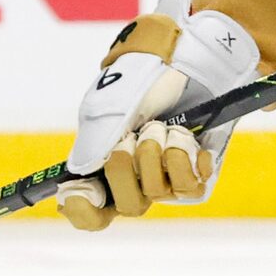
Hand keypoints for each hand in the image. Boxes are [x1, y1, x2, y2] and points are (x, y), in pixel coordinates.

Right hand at [58, 0, 260, 231]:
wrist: (185, 62)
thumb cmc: (141, 82)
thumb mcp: (108, 109)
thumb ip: (93, 144)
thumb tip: (80, 177)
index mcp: (101, 168)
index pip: (89, 213)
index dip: (82, 210)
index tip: (81, 192)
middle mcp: (133, 180)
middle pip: (127, 206)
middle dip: (126, 168)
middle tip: (131, 137)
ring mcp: (165, 179)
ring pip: (158, 193)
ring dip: (157, 153)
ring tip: (162, 126)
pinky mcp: (195, 174)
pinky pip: (190, 187)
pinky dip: (185, 158)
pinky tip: (186, 139)